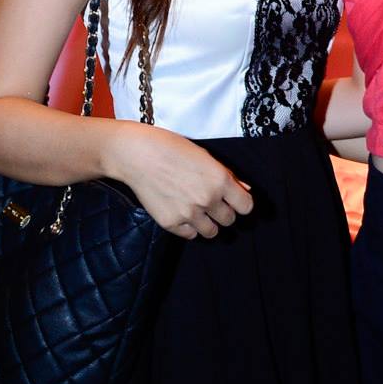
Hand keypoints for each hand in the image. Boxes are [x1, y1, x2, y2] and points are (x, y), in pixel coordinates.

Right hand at [110, 124, 253, 239]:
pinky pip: (190, 235)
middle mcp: (207, 199)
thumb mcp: (204, 156)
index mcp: (219, 180)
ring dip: (208, 223)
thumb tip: (245, 189)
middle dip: (223, 212)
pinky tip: (182, 212)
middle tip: (211, 203)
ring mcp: (189, 213)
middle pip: (229, 220)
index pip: (246, 206)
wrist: (136, 154)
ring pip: (212, 232)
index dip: (241, 204)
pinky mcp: (171, 223)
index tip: (235, 202)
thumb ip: (227, 175)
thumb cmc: (170, 148)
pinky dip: (189, 227)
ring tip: (197, 210)